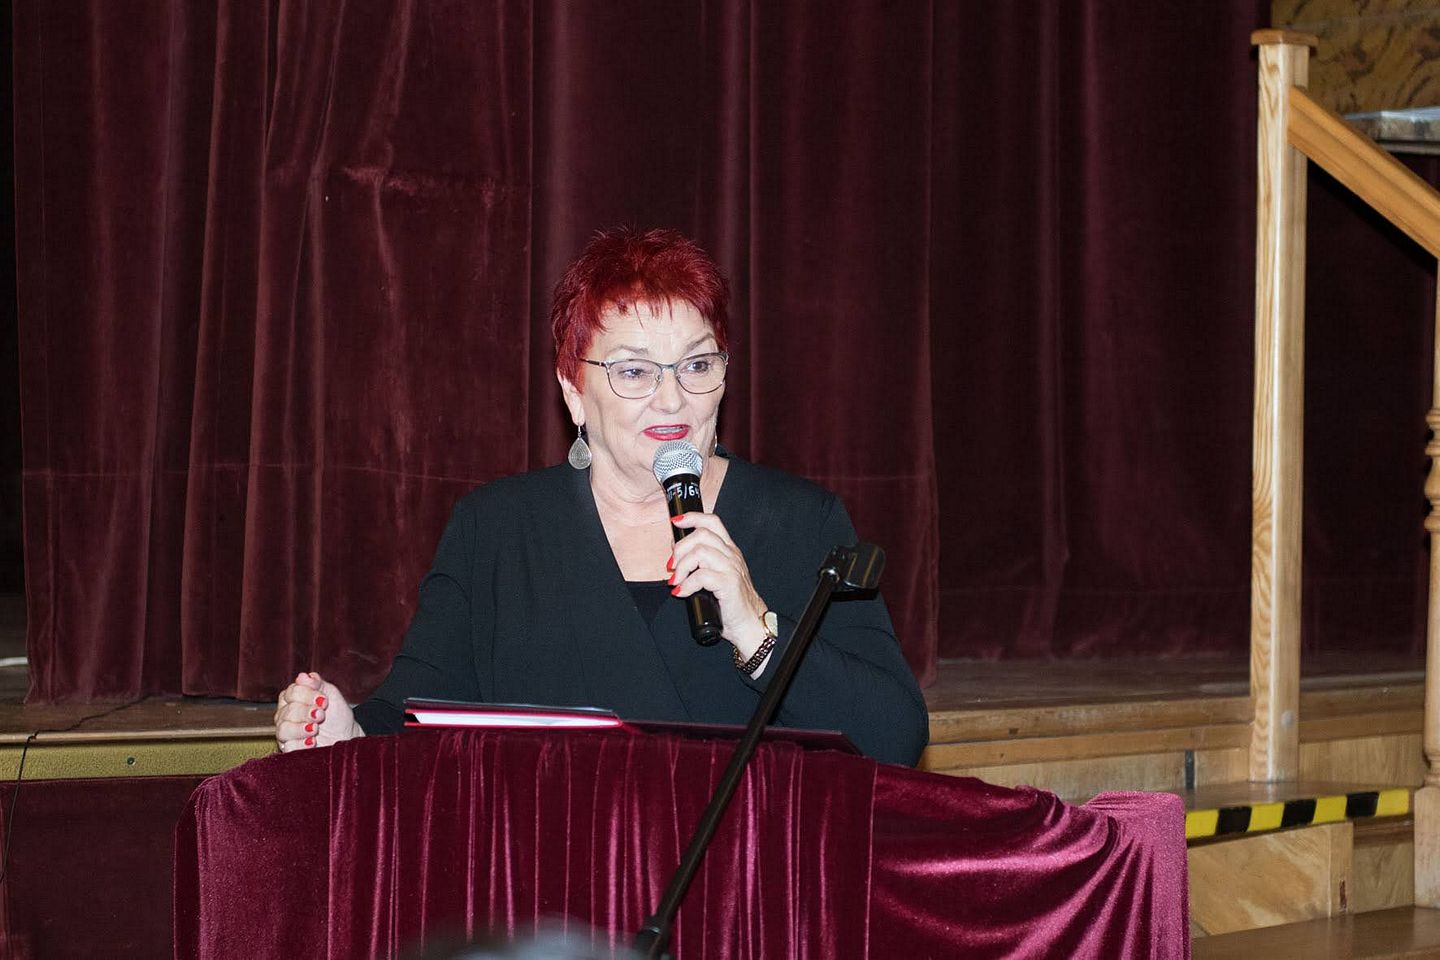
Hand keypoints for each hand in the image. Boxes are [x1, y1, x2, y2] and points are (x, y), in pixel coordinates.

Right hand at [274, 672, 361, 751]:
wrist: (346, 737)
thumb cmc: (338, 716)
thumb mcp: (331, 694)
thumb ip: (317, 684)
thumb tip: (302, 676)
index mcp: (293, 698)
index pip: (291, 693)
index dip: (307, 695)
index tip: (324, 701)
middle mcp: (286, 714)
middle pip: (287, 711)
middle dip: (306, 712)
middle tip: (321, 715)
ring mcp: (286, 733)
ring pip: (283, 729)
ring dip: (301, 729)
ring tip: (315, 729)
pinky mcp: (290, 749)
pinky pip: (288, 746)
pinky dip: (301, 744)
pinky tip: (312, 742)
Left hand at [668, 512, 770, 659]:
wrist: (750, 624)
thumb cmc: (731, 603)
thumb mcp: (715, 576)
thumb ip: (700, 563)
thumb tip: (676, 552)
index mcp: (729, 550)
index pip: (712, 522)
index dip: (692, 518)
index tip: (675, 522)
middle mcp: (731, 555)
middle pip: (701, 534)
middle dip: (680, 548)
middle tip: (671, 566)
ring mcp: (731, 568)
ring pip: (700, 552)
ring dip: (681, 566)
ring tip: (676, 581)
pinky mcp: (729, 584)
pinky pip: (701, 576)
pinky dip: (686, 584)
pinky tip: (682, 593)